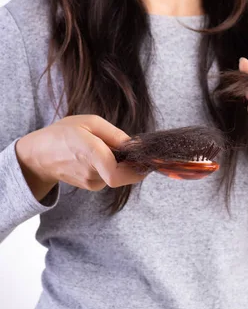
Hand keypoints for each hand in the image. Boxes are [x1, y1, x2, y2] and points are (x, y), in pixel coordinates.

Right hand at [15, 115, 146, 200]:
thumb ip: (116, 134)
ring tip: (105, 148)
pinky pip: (111, 177)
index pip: (116, 174)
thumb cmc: (64, 134)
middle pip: (123, 174)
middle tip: (132, 149)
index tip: (146, 161)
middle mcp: (90, 172)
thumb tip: (136, 145)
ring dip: (121, 163)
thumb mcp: (90, 122)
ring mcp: (90, 182)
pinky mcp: (91, 186)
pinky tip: (99, 157)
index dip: (136, 171)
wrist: (39, 155)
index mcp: (90, 153)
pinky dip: (112, 167)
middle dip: (133, 163)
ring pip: (118, 175)